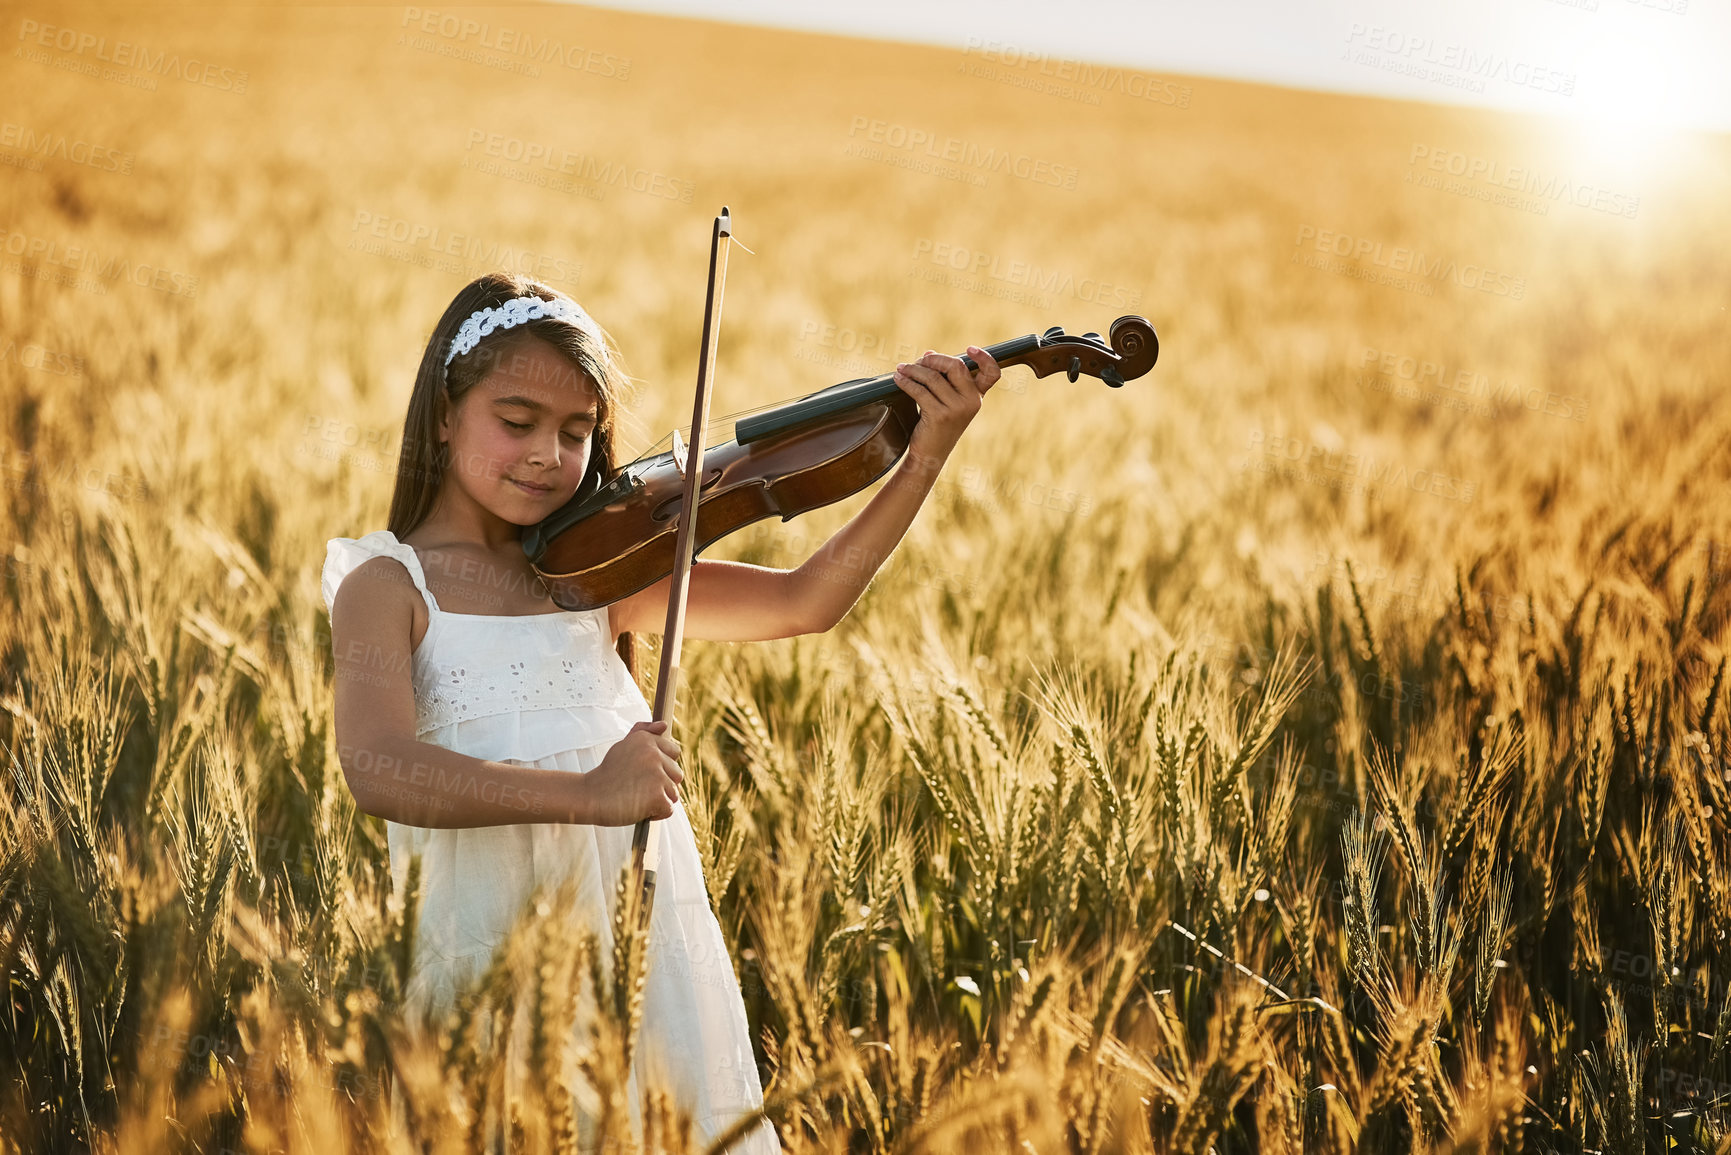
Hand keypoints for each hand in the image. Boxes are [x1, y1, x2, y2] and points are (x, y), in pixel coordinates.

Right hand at [581, 719, 683, 824]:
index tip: (643, 774)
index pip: (674, 752)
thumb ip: (644, 733)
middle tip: (638, 788)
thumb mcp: (622, 747)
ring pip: (674, 793)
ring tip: (637, 798)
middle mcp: (653, 754)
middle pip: (677, 774)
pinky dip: (656, 814)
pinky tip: (639, 809)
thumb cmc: (607, 775)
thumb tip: (663, 724)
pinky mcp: (657, 795)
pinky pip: (669, 808)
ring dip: (659, 800)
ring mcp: (656, 774)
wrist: (589, 797)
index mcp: (646, 740)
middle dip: (662, 785)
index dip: (662, 767)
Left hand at [892, 345, 1001, 462]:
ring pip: (932, 377)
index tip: (970, 349)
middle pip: (956, 366)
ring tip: (901, 369)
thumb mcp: (945, 401)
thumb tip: (929, 353)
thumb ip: (942, 378)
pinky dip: (906, 382)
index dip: (984, 358)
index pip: (992, 373)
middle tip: (917, 362)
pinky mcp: (940, 415)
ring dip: (913, 370)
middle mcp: (972, 402)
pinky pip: (920, 391)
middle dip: (933, 360)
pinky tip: (898, 380)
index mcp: (977, 396)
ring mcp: (957, 409)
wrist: (930, 455)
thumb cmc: (936, 426)